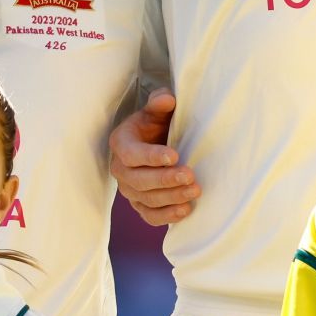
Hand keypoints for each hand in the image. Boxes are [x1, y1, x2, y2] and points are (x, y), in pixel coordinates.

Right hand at [111, 89, 199, 224]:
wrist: (155, 141)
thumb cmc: (156, 123)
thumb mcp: (156, 110)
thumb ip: (160, 102)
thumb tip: (166, 99)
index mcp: (121, 143)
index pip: (131, 154)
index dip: (151, 157)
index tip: (174, 156)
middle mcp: (120, 169)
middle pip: (138, 180)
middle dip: (165, 180)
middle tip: (189, 175)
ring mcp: (129, 190)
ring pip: (146, 200)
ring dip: (171, 198)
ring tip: (195, 191)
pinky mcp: (140, 204)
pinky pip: (150, 216)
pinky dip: (167, 216)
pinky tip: (185, 210)